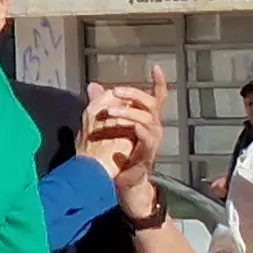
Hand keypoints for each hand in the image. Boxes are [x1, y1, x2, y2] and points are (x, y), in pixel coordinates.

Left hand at [82, 67, 166, 199]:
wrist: (116, 185)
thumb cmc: (112, 155)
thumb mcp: (102, 126)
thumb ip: (100, 105)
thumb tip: (93, 85)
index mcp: (144, 121)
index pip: (156, 98)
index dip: (159, 83)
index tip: (156, 67)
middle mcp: (152, 130)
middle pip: (152, 104)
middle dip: (134, 94)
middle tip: (115, 91)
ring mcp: (151, 143)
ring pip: (148, 120)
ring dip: (129, 113)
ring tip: (109, 112)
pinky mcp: (146, 157)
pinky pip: (147, 142)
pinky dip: (137, 133)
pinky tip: (127, 130)